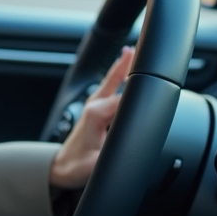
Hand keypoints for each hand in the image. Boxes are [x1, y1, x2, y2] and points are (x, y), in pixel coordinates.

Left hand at [48, 46, 134, 190]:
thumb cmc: (76, 166)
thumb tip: (126, 148)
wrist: (62, 167)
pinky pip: (110, 85)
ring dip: (124, 65)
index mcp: (96, 113)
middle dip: (129, 64)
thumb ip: (110, 155)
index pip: (123, 96)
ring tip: (135, 49)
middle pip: (116, 79)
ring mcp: (94, 105)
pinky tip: (125, 64)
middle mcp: (94, 104)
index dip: (139, 88)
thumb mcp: (95, 165)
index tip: (154, 80)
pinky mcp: (95, 108)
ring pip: (113, 80)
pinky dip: (120, 73)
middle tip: (142, 48)